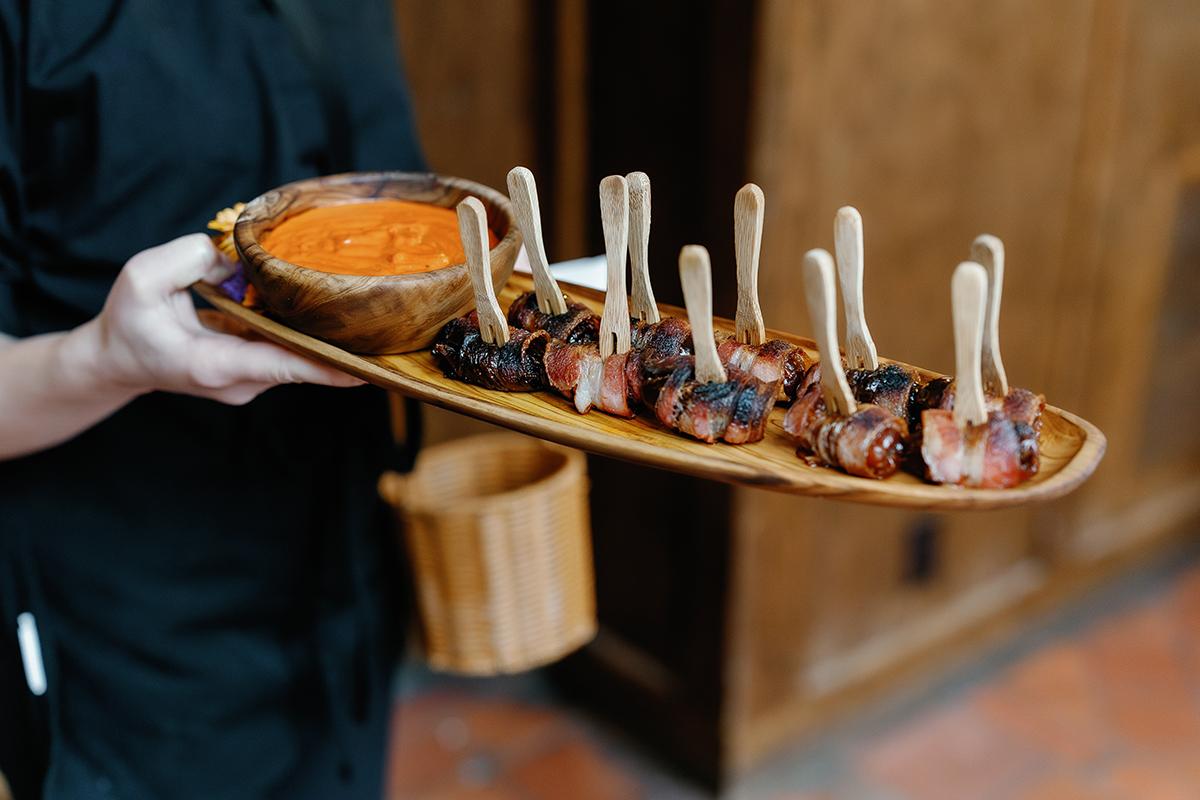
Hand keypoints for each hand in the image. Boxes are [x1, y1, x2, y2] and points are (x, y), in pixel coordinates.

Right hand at [83, 234, 363, 404]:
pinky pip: (285, 350)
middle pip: (299, 361)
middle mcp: (239, 381)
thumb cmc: (128, 321)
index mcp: (214, 363)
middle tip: (381, 325)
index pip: (281, 366)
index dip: (325, 368)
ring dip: (320, 334)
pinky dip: (300, 331)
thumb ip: (189, 258)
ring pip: (295, 355)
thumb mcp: (143, 277)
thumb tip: (238, 257)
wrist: (116, 360)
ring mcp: (248, 381)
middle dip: (337, 344)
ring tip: (358, 311)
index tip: (365, 370)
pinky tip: (323, 310)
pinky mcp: (252, 373)